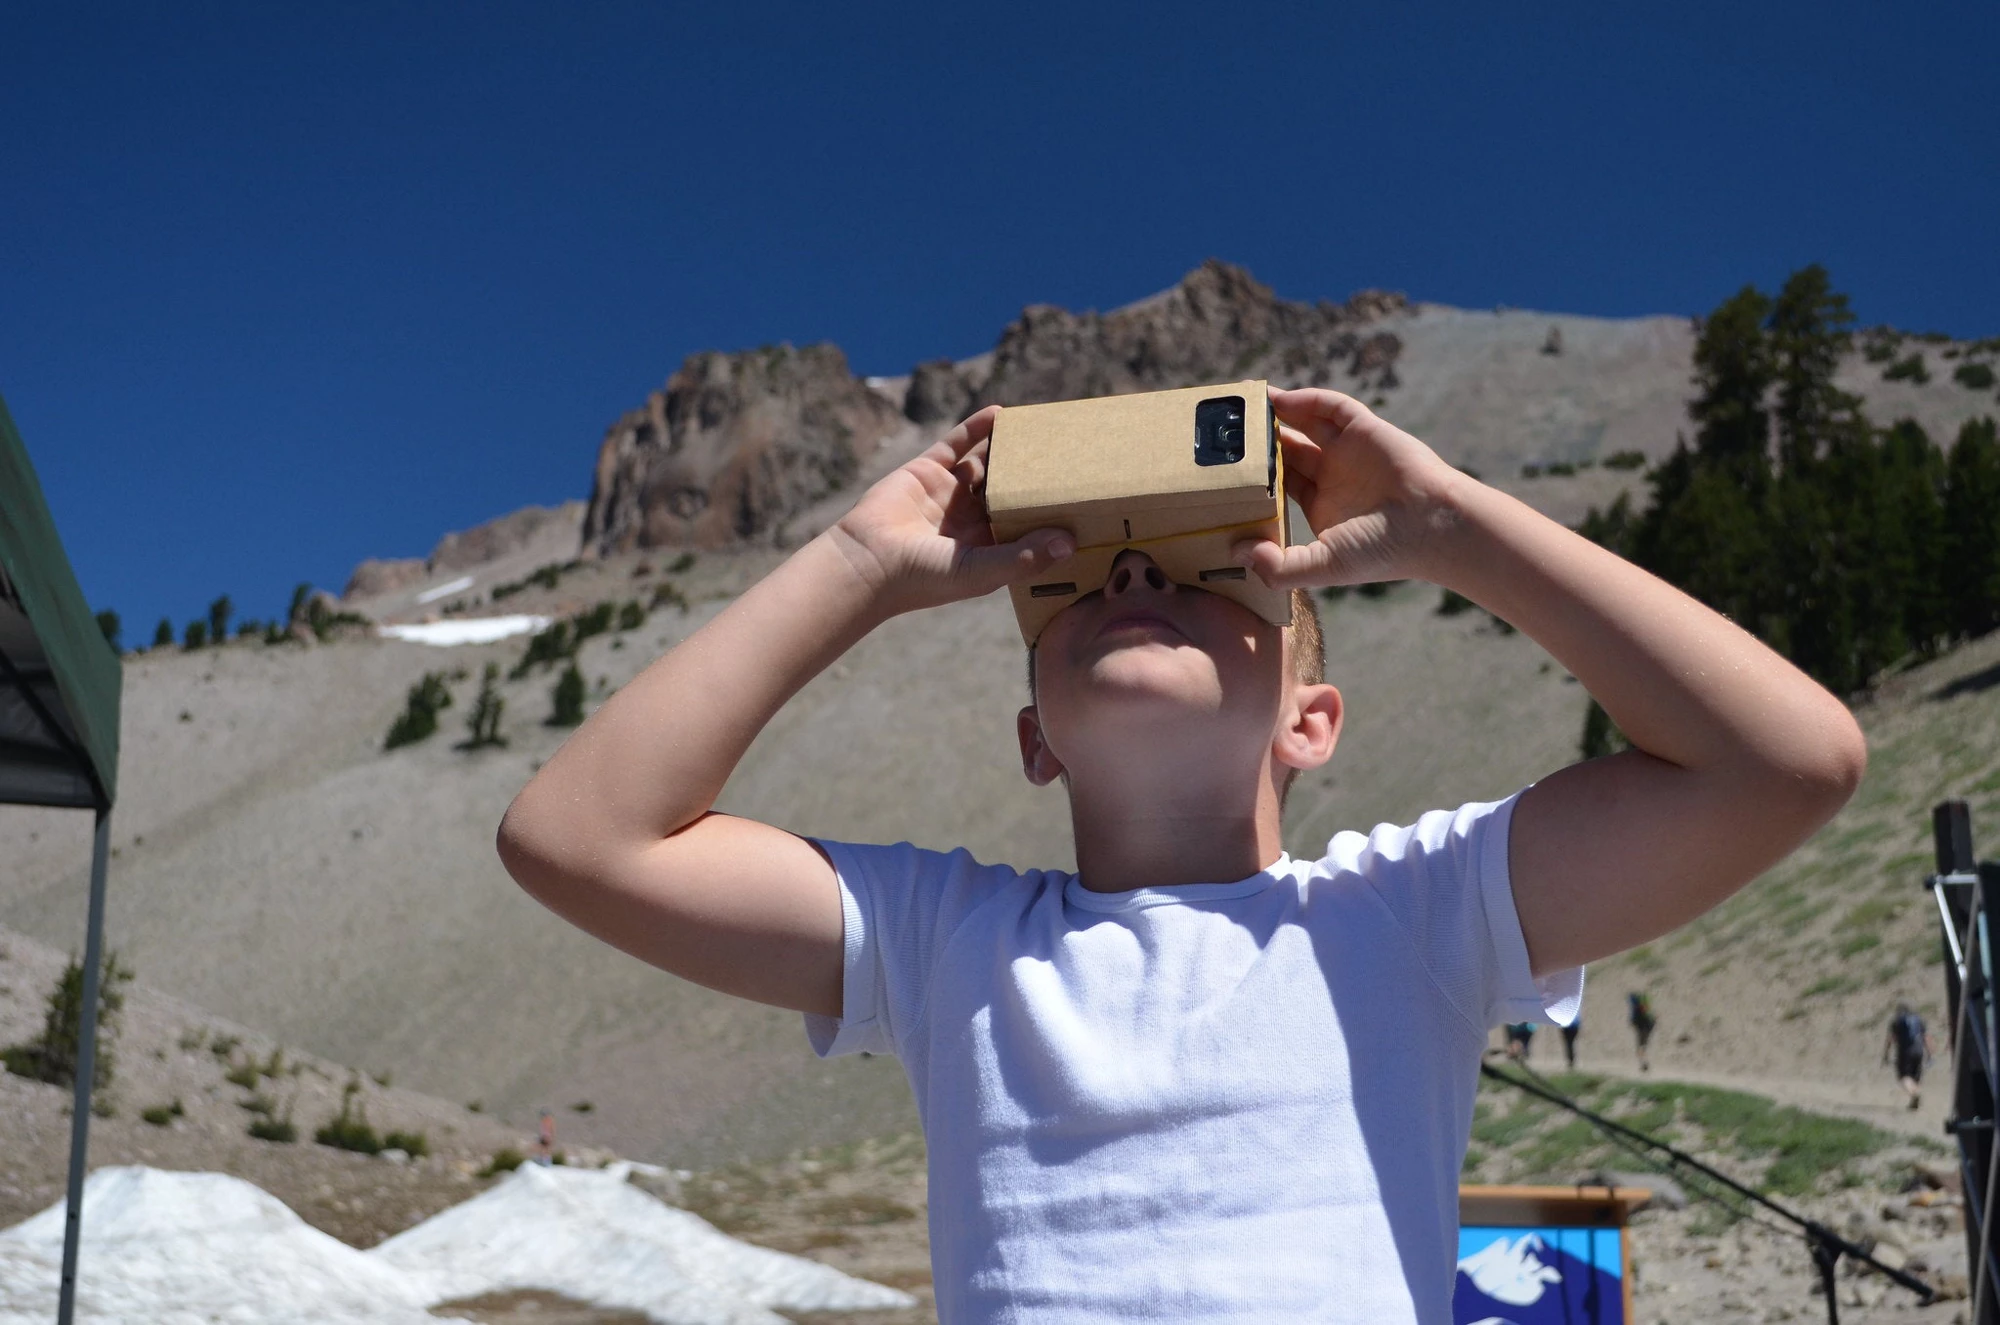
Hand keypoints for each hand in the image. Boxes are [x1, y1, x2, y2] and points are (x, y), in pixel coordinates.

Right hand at [829, 406, 1074, 614]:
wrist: (868, 562)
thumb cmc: (925, 578)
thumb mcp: (982, 570)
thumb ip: (1025, 556)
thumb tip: (1071, 542)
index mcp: (988, 547)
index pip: (1027, 524)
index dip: (1051, 511)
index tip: (1084, 496)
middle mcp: (970, 519)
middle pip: (1011, 490)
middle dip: (1035, 475)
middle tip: (1069, 454)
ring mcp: (948, 493)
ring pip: (986, 463)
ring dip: (1010, 448)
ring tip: (1040, 430)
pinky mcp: (926, 470)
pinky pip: (956, 443)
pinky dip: (977, 428)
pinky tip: (1000, 413)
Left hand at [1231, 387, 1468, 589]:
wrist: (1433, 526)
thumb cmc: (1382, 551)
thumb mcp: (1323, 565)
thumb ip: (1279, 565)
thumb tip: (1237, 552)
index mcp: (1320, 506)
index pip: (1276, 484)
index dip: (1251, 475)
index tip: (1219, 468)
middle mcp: (1332, 476)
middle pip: (1285, 450)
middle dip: (1258, 441)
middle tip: (1225, 431)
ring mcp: (1348, 451)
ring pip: (1304, 424)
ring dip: (1275, 415)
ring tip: (1244, 407)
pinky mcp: (1365, 429)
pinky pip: (1332, 407)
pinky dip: (1306, 399)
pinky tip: (1279, 399)